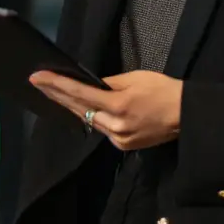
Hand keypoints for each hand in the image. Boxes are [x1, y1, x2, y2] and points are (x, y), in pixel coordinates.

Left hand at [29, 70, 183, 150]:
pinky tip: (82, 108)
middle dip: (57, 95)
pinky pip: (102, 129)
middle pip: (79, 109)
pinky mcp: (123, 146)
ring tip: (53, 92)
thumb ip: (109, 83)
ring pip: (89, 121)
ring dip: (73, 107)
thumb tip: (90, 84)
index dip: (56, 85)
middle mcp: (115, 125)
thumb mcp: (136, 78)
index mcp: (118, 105)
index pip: (79, 93)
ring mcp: (118, 139)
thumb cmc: (163, 90)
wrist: (186, 115)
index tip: (37, 77)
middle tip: (37, 82)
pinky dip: (93, 117)